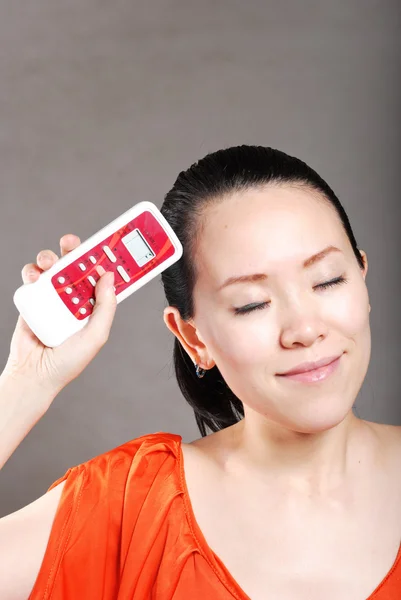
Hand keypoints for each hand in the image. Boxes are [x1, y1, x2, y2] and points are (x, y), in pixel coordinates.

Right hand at [4, 235, 116, 394]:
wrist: (34, 374)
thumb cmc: (68, 361)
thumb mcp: (96, 335)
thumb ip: (105, 307)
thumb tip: (109, 276)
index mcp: (94, 305)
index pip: (101, 278)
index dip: (105, 261)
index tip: (108, 245)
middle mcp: (74, 298)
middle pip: (77, 266)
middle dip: (76, 251)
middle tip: (73, 243)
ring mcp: (53, 297)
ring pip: (53, 267)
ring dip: (51, 257)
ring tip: (49, 261)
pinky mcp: (33, 298)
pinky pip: (32, 277)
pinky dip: (32, 271)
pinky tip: (35, 276)